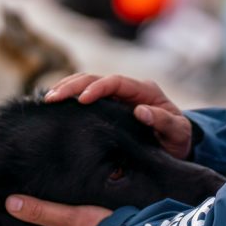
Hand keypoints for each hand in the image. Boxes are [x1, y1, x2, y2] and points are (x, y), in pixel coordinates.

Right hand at [45, 73, 192, 158]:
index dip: (98, 88)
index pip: (116, 82)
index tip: (82, 100)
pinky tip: (54, 106)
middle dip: (73, 85)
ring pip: (87, 85)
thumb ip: (164, 122)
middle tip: (52, 98)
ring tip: (47, 100)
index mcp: (145, 91)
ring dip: (67, 89)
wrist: (177, 146)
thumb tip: (140, 111)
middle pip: (96, 79)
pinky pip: (86, 98)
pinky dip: (70, 99)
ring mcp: (117, 97)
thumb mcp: (177, 133)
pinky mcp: (108, 107)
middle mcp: (129, 90)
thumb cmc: (177, 140)